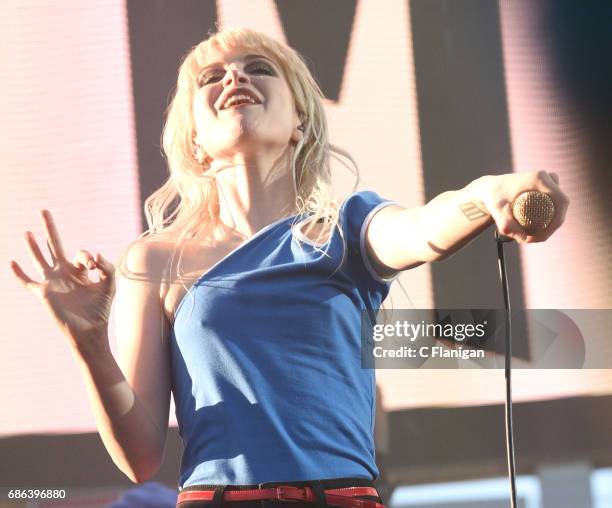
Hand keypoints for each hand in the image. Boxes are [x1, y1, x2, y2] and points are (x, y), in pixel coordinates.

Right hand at [9, 210, 115, 352]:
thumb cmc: (101, 309)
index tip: (94, 266)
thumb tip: (96, 254)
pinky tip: (12, 262)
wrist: (90, 330)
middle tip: (44, 210)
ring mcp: (53, 282)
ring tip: (27, 232)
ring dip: (34, 246)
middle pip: (55, 246)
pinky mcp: (43, 293)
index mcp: (82, 271)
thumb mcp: (109, 285)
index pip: (82, 254)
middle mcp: (65, 273)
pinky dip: (19, 273)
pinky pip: (27, 282)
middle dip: (50, 229)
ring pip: (40, 259)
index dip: (89, 257)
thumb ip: (107, 268)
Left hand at [474, 171, 569, 242]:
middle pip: (561, 205)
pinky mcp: (546, 189)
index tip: (539, 236)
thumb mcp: (496, 210)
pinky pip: (553, 206)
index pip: (560, 201)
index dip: (555, 222)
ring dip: (550, 222)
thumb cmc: (492, 197)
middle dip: (551, 225)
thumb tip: (523, 239)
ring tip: (530, 235)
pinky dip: (547, 218)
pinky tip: (532, 229)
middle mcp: (546, 177)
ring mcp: (547, 182)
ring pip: (558, 206)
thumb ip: (506, 225)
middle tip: (532, 239)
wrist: (489, 189)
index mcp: (539, 178)